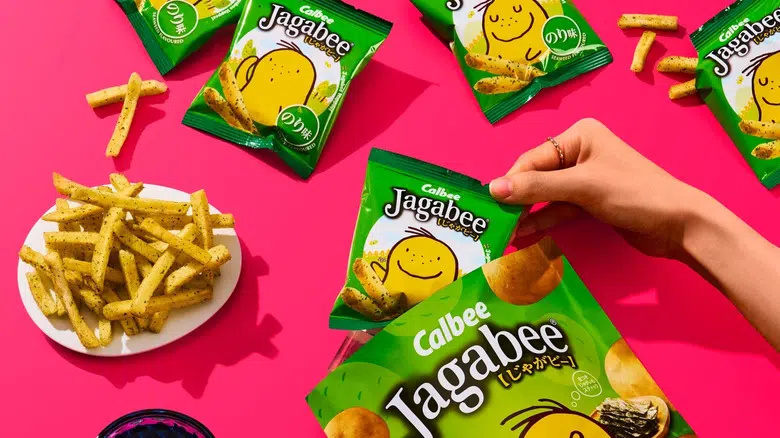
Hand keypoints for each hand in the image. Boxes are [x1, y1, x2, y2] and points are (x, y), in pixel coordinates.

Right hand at [489, 118, 709, 259]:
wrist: (679, 224)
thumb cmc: (633, 194)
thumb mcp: (582, 187)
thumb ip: (537, 187)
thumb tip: (494, 189)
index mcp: (579, 136)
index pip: (532, 159)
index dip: (511, 182)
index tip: (489, 205)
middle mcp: (580, 152)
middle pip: (536, 176)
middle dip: (516, 199)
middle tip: (493, 221)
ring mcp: (585, 179)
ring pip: (546, 196)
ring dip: (527, 214)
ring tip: (504, 234)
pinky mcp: (590, 202)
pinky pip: (558, 209)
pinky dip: (543, 221)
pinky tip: (524, 235)